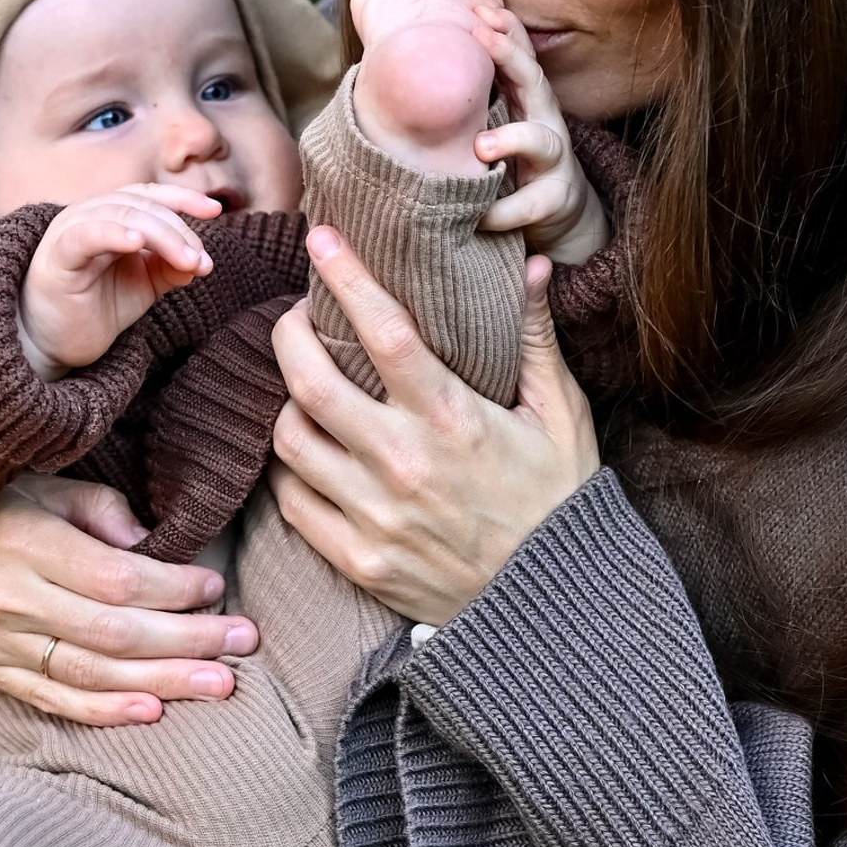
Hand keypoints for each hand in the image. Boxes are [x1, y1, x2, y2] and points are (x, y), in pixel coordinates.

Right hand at [0, 474, 259, 725]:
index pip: (117, 579)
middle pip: (116, 632)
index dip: (173, 587)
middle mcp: (7, 602)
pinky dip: (103, 711)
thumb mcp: (18, 476)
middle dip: (188, 640)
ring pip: (92, 673)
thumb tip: (147, 542)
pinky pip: (51, 699)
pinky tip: (151, 713)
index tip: (214, 584)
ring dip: (163, 682)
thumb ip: (87, 506)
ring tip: (221, 686)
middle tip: (245, 642)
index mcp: (20, 544)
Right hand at [19, 184, 220, 380]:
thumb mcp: (144, 285)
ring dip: (161, 236)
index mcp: (109, 215)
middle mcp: (88, 214)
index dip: (183, 198)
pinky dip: (113, 233)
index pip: (149, 195)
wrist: (56, 344)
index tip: (215, 210)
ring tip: (187, 262)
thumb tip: (200, 261)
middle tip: (201, 262)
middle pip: (141, 205)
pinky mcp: (57, 258)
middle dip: (178, 231)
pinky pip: (85, 236)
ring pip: (120, 215)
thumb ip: (170, 267)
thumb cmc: (97, 307)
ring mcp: (70, 232)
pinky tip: (138, 243)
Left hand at [268, 228, 600, 626]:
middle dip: (289, 335)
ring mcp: (373, 517)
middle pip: (309, 382)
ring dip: (285, 403)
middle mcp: (404, 464)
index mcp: (453, 419)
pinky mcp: (356, 560)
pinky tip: (306, 449)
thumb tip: (532, 266)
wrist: (550, 608)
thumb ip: (537, 341)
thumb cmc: (556, 502)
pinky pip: (293, 502)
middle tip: (296, 317)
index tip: (322, 238)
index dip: (347, 277)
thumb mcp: (561, 418)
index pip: (384, 332)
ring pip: (290, 440)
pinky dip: (289, 469)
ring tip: (300, 385)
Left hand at [467, 0, 609, 264]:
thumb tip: (427, 44)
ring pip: (542, 142)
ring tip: (480, 147)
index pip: (517, 53)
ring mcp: (554, 160)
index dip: (501, 26)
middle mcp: (544, 120)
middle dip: (511, 55)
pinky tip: (479, 216)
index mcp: (525, 98)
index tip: (473, 1)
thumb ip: (476, 89)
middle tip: (480, 35)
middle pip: (535, 80)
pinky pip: (528, 206)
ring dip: (513, 139)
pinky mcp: (553, 200)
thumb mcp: (499, 116)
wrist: (556, 211)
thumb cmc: (514, 158)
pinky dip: (501, 212)